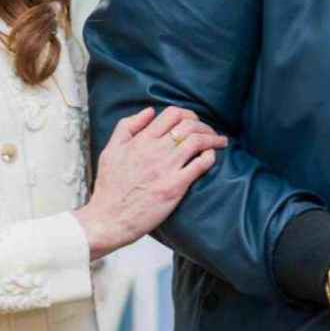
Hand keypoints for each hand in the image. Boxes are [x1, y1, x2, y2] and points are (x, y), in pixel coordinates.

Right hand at [75, 106, 226, 258]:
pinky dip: (210, 157)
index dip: (187, 114)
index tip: (193, 121)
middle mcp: (155, 151)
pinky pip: (200, 165)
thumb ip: (127, 127)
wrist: (109, 219)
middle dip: (204, 125)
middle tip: (210, 132)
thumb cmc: (109, 187)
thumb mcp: (110, 150)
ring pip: (197, 141)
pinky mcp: (175, 187)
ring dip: (213, 138)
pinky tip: (212, 157)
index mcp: (141, 140)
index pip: (172, 114)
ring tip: (220, 142)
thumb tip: (150, 111)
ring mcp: (166, 168)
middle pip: (189, 125)